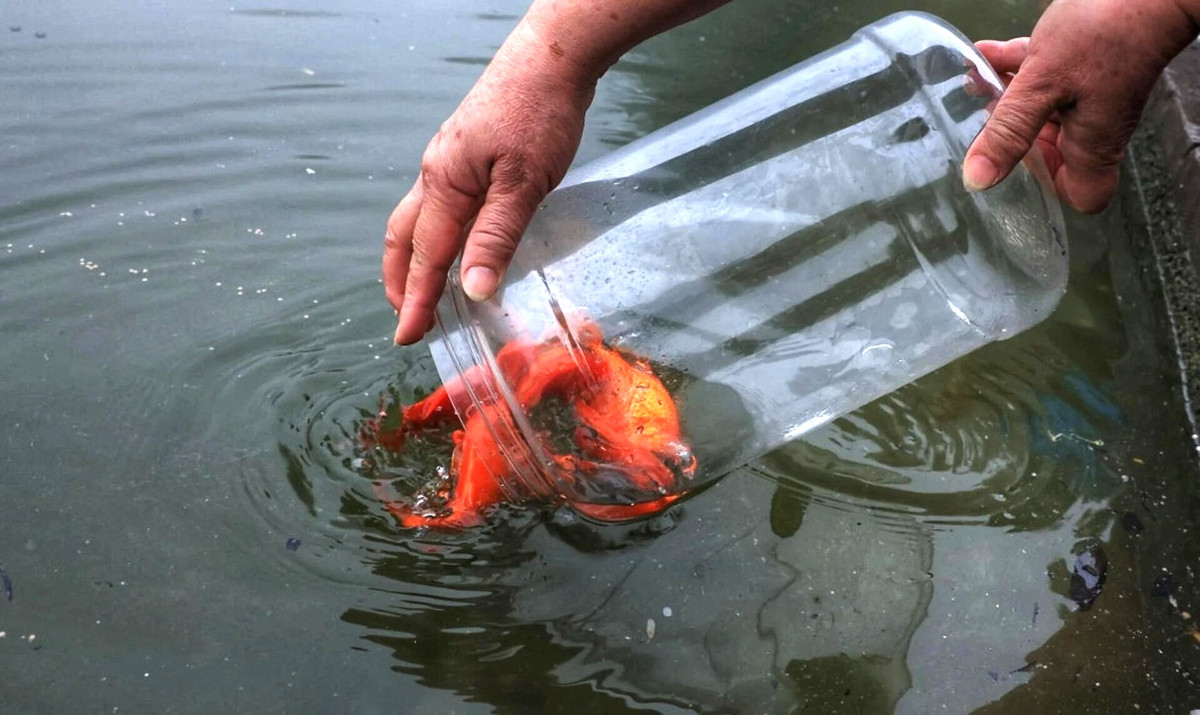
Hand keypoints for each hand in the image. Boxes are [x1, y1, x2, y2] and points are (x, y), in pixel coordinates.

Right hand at [384, 23, 593, 344]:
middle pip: (404, 237)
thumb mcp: (524, 184)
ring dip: (415, 257)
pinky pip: (440, 203)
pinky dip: (436, 233)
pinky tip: (455, 242)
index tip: (408, 337)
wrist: (552, 58)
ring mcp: (448, 159)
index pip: (425, 257)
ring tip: (422, 289)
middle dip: (401, 281)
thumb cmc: (539, 112)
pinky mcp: (467, 152)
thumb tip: (474, 289)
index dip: (416, 300)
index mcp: (444, 183)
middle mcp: (436, 172)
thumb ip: (496, 237)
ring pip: (418, 218)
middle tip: (408, 318)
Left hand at [963, 0, 1198, 212]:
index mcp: (1093, 144)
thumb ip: (1010, 132)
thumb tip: (978, 180)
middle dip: (1013, 137)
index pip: (1080, 194)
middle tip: (982, 124)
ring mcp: (1091, 95)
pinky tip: (986, 53)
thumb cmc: (1105, 35)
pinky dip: (1016, 67)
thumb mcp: (1042, 86)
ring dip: (1008, 99)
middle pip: (1051, 151)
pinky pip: (1045, 75)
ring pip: (1043, 110)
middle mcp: (1094, 125)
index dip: (1047, 187)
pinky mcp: (1085, 64)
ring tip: (975, 86)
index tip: (1015, 167)